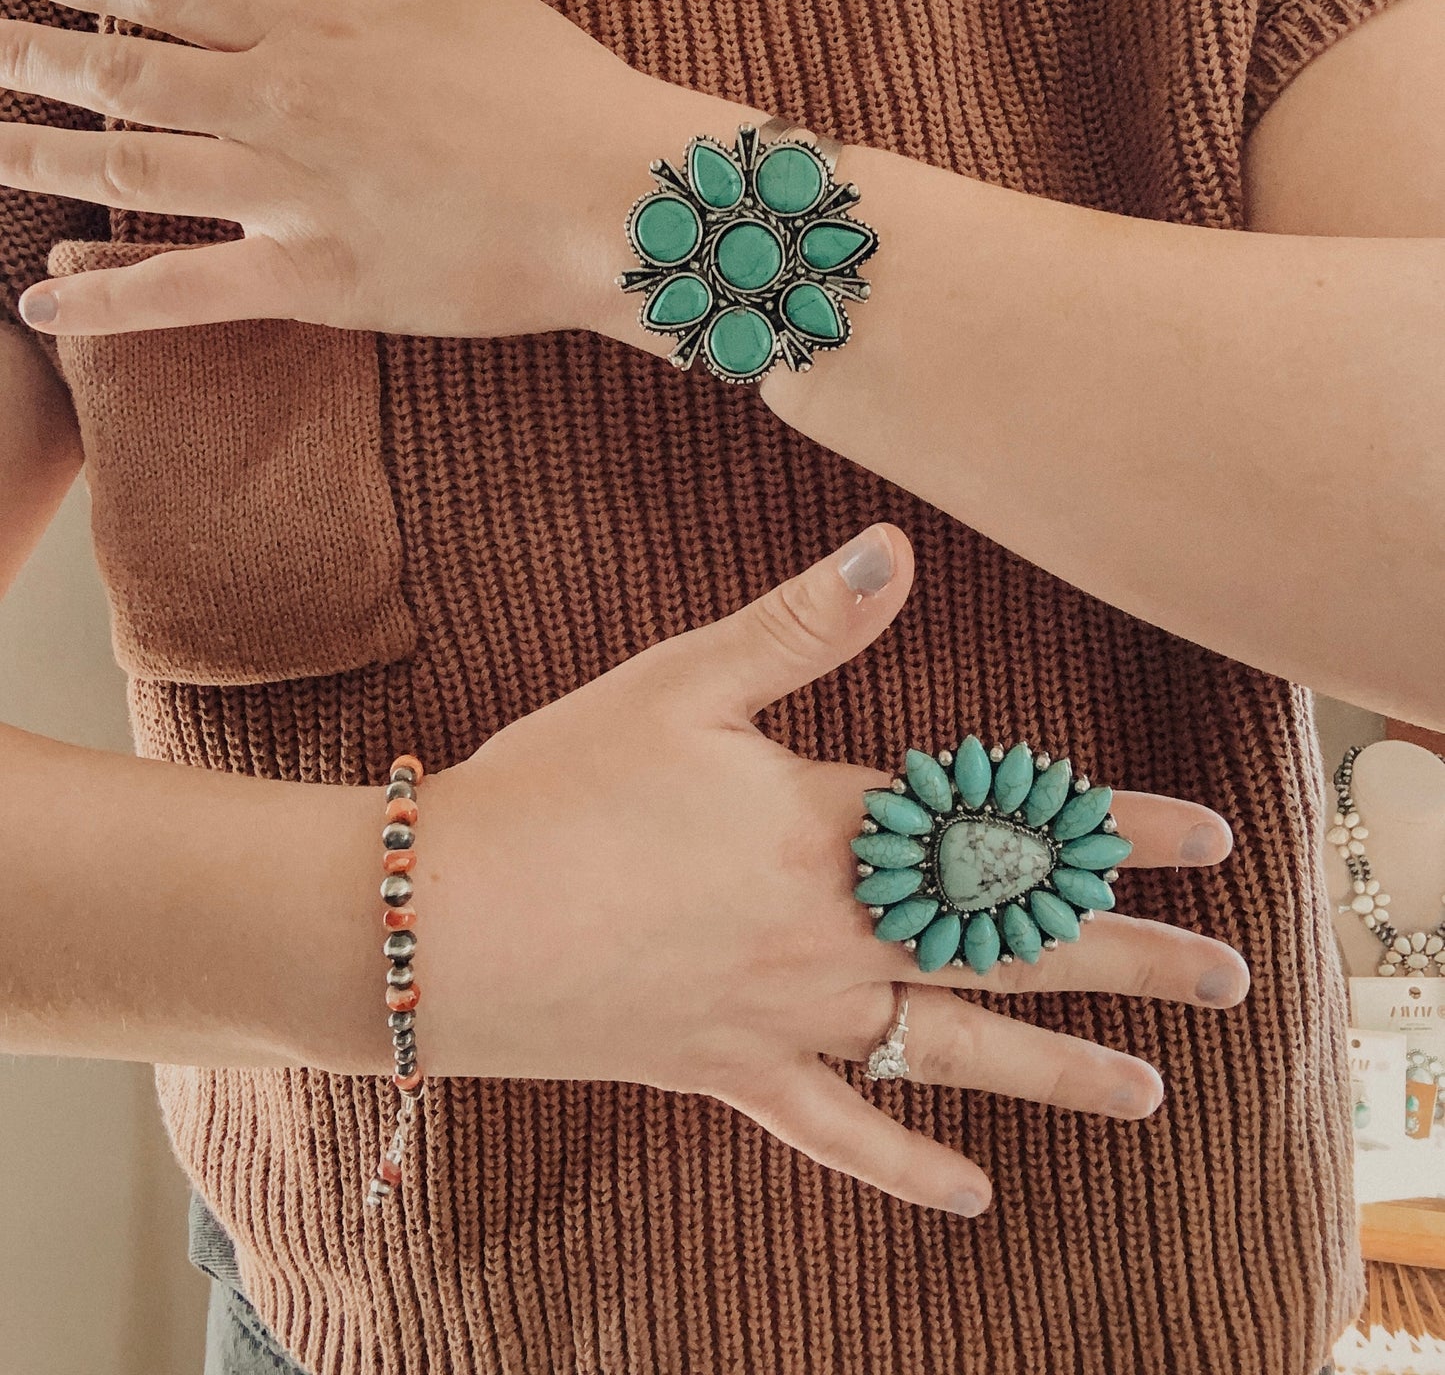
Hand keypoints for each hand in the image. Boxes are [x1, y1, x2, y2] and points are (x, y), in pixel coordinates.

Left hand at [3, 0, 672, 337]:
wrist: (618, 195)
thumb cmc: (561, 93)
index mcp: (320, 28)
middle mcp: (284, 102)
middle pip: (127, 75)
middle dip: (34, 66)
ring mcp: (289, 192)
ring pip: (131, 172)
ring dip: (38, 162)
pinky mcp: (314, 278)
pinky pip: (185, 293)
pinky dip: (108, 299)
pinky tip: (42, 301)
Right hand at [420, 522, 1247, 1217]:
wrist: (443, 921)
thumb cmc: (558, 788)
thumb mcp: (680, 683)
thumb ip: (801, 624)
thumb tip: (896, 547)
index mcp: (829, 827)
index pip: (1004, 827)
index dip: (1115, 830)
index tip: (1213, 843)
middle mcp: (831, 932)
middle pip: (1010, 948)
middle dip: (1130, 957)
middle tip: (1235, 980)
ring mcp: (786, 1014)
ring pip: (952, 1052)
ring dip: (1058, 1072)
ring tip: (1150, 1094)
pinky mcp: (729, 1071)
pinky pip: (837, 1132)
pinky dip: (905, 1161)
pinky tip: (972, 1193)